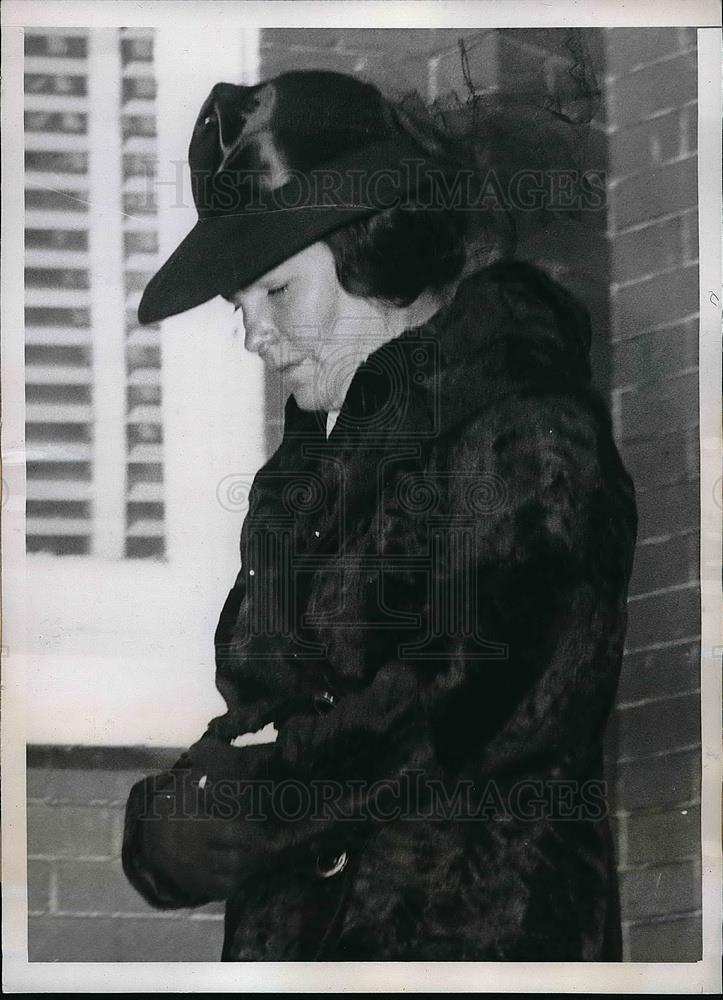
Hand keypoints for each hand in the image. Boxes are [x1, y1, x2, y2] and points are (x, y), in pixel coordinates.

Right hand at [128, 737, 274, 902]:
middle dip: (255, 854)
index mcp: (199, 827)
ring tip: (256, 858)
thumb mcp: (183, 787)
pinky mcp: (194, 885)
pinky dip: (235, 883)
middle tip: (265, 845)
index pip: (236, 836)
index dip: (253, 834)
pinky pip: (220, 891)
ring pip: (232, 878)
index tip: (261, 829)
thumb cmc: (172, 807)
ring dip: (248, 870)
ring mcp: (195, 873)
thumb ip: (198, 771)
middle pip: (237, 860)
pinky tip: (241, 872)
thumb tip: (207, 747)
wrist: (146, 837)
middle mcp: (198, 854)